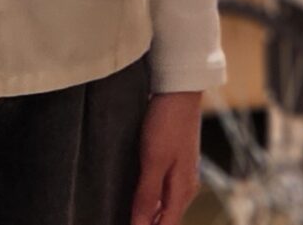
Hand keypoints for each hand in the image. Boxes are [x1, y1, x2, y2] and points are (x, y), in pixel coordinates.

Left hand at [130, 91, 203, 224]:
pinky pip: (160, 190)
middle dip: (145, 224)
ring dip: (146, 214)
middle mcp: (184, 186)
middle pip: (166, 220)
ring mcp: (179, 174)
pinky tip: (133, 195)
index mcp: (182, 190)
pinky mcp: (172, 162)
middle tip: (118, 219)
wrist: (178, 90)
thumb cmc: (167, 123)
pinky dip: (147, 199)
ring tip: (122, 213)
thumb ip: (147, 196)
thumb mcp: (154, 161)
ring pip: (163, 206)